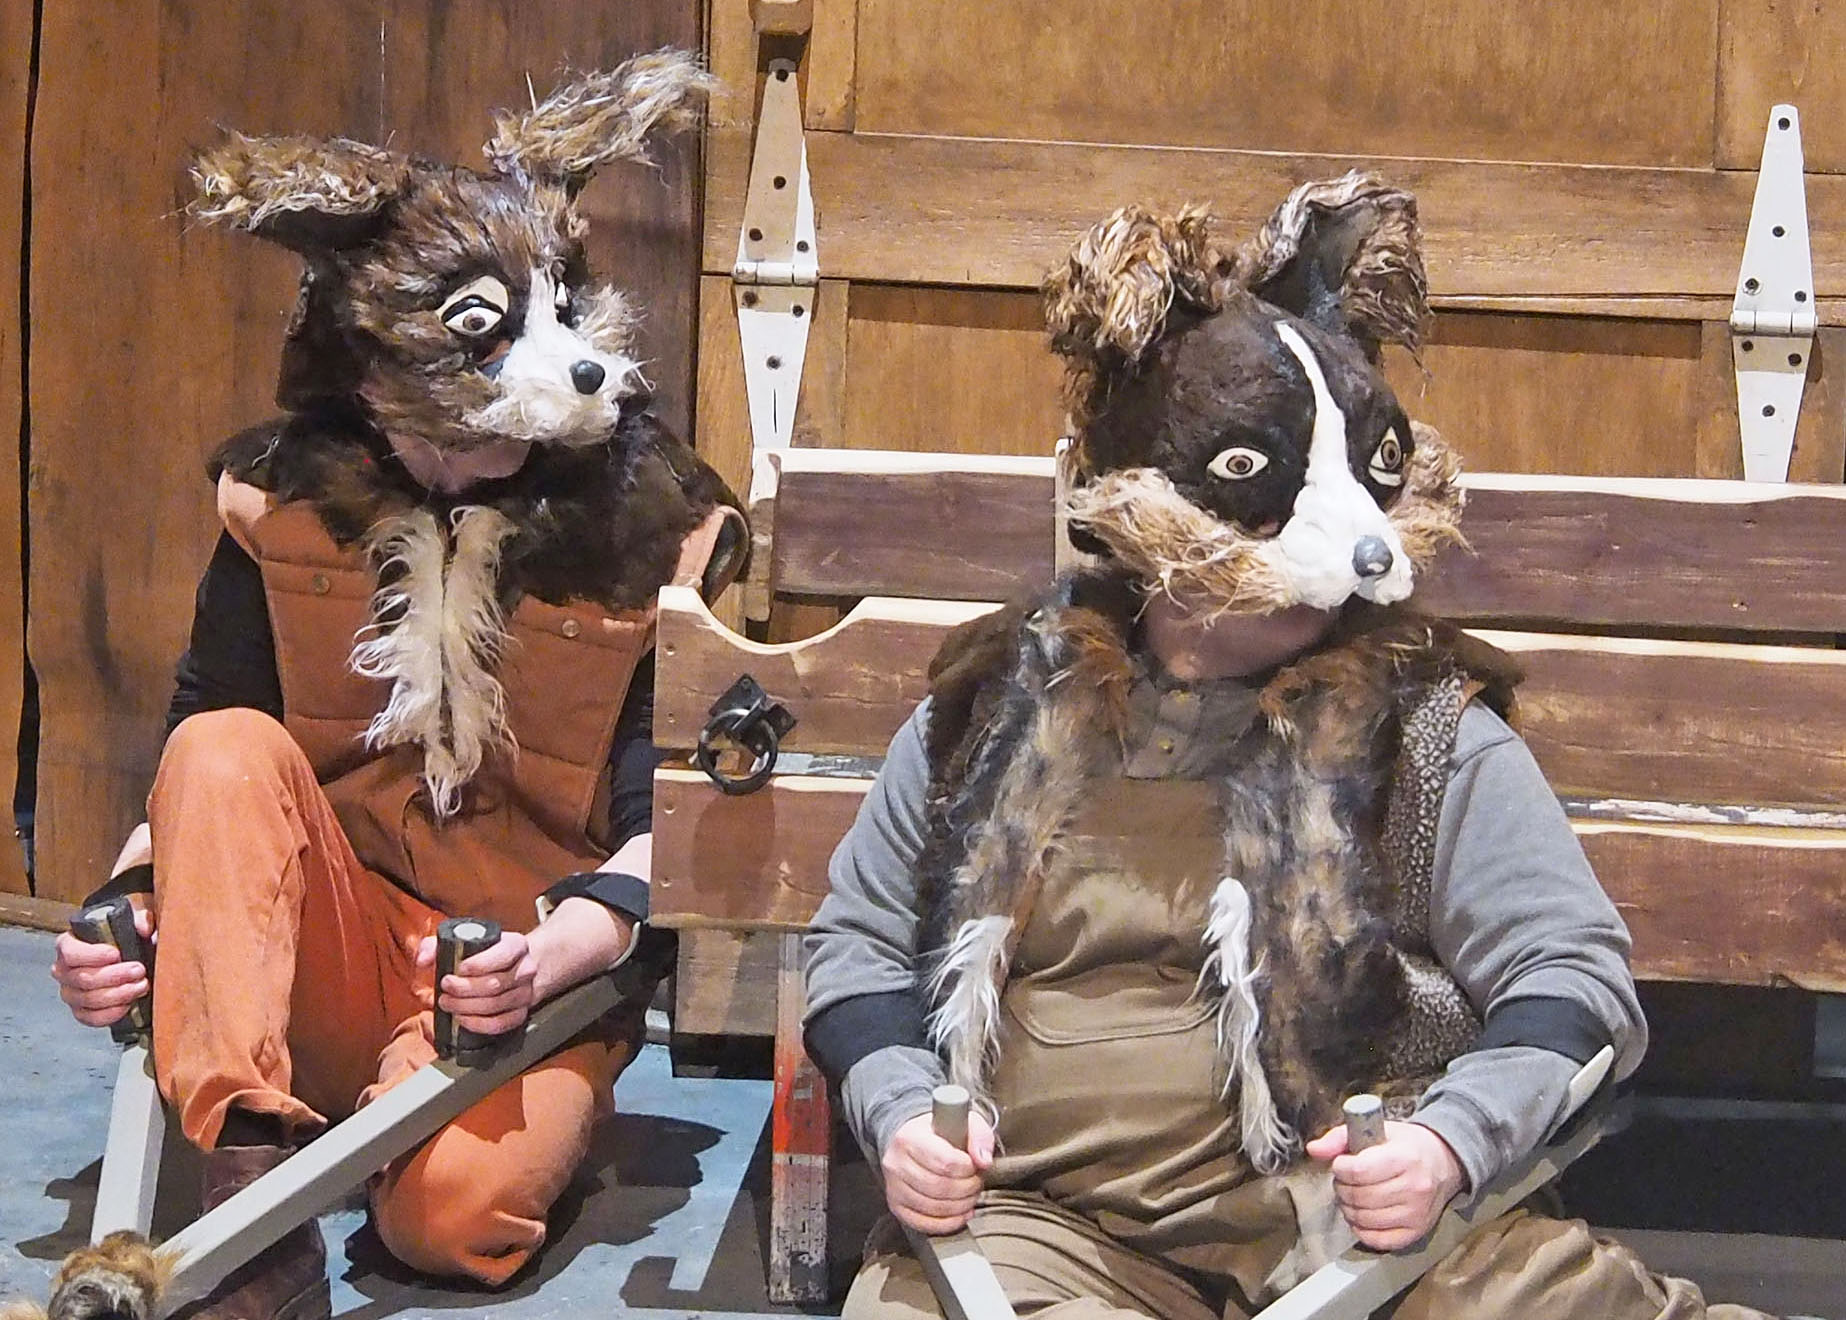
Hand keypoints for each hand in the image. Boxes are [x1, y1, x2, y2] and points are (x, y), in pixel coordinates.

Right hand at [52, 905, 154, 1027]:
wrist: (127, 957)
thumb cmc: (123, 937)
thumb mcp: (132, 922)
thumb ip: (140, 920)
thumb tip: (145, 928)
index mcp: (68, 945)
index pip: (71, 952)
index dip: (92, 955)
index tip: (116, 954)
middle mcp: (63, 970)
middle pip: (82, 979)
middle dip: (114, 976)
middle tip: (139, 970)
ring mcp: (70, 993)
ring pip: (88, 1000)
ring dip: (118, 995)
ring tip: (141, 985)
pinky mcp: (81, 1011)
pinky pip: (91, 1018)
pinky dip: (111, 1014)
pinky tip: (128, 1005)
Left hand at [416, 929, 537, 1036]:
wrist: (514, 967)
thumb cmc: (484, 954)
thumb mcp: (463, 940)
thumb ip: (436, 945)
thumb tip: (422, 961)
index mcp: (516, 945)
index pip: (502, 955)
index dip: (478, 965)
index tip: (456, 970)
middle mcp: (526, 969)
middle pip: (495, 985)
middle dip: (465, 990)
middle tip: (445, 989)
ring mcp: (525, 993)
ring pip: (496, 1006)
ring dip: (466, 1008)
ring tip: (447, 1003)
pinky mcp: (520, 1014)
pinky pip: (500, 1024)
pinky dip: (478, 1024)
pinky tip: (461, 1019)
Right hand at [881, 1108, 995, 1234]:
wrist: (914, 1141)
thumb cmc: (939, 1133)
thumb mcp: (963, 1122)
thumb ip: (979, 1136)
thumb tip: (983, 1160)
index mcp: (909, 1137)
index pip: (945, 1162)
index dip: (968, 1169)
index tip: (974, 1166)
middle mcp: (895, 1163)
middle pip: (940, 1188)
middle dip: (967, 1189)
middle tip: (976, 1182)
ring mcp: (893, 1188)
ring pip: (934, 1208)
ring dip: (961, 1206)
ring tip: (970, 1195)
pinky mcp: (897, 1207)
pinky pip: (924, 1224)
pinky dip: (948, 1223)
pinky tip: (960, 1213)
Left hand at [1305, 1119, 1465, 1249]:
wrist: (1442, 1164)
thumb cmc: (1404, 1145)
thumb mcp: (1377, 1129)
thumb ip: (1341, 1138)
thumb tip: (1313, 1150)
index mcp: (1405, 1158)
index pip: (1359, 1171)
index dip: (1341, 1168)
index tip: (1341, 1164)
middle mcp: (1414, 1188)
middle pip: (1359, 1196)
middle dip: (1342, 1187)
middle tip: (1345, 1180)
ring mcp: (1416, 1214)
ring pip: (1364, 1219)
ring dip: (1348, 1207)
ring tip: (1352, 1195)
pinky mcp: (1416, 1233)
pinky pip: (1376, 1240)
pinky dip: (1360, 1229)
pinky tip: (1361, 1214)